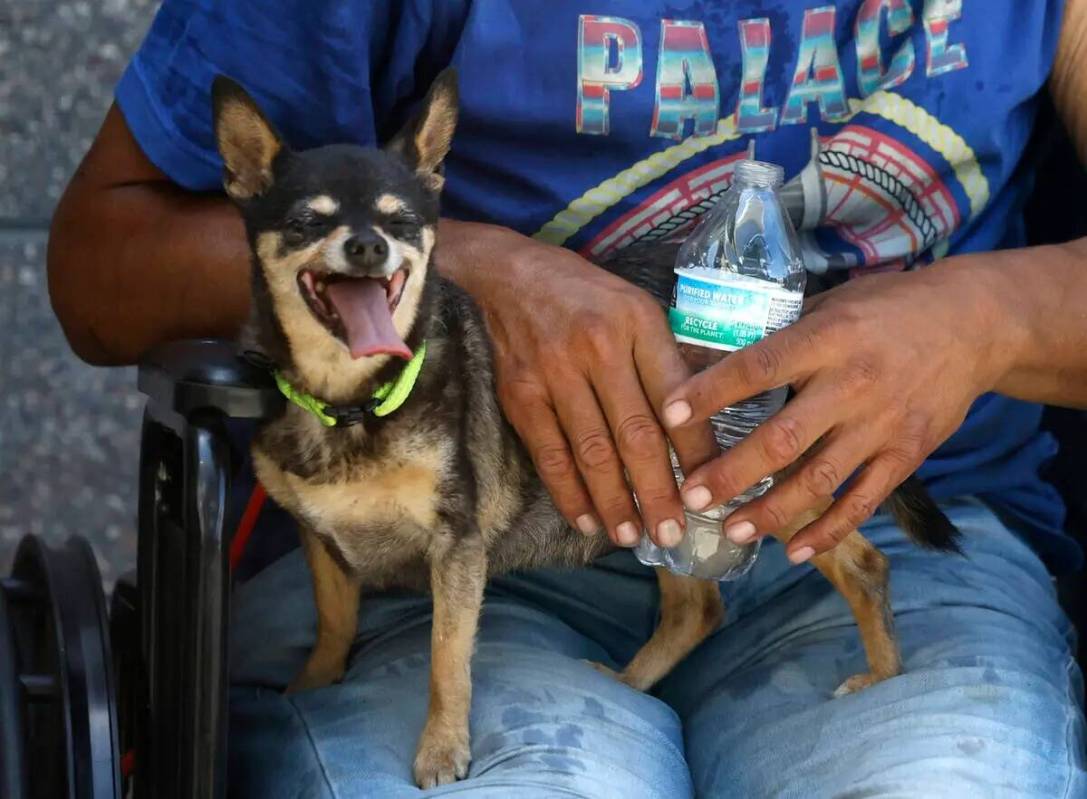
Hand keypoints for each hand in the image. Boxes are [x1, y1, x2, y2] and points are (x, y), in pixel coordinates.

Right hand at [438, 222, 716, 547]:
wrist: (508, 274)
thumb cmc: (584, 294)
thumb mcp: (636, 307)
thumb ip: (664, 360)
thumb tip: (697, 427)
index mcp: (636, 324)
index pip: (675, 397)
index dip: (696, 450)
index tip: (712, 489)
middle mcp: (596, 348)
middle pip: (635, 434)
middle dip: (658, 491)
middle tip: (673, 532)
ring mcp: (554, 373)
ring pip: (592, 452)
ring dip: (615, 502)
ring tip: (633, 537)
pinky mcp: (519, 394)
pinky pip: (549, 454)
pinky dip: (569, 492)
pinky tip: (588, 519)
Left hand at [660, 264, 1010, 562]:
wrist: (976, 324)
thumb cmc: (890, 308)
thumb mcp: (833, 304)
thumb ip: (783, 336)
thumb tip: (716, 360)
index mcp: (827, 340)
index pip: (759, 368)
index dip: (712, 392)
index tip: (669, 414)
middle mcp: (852, 385)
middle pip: (782, 439)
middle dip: (731, 473)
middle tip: (691, 497)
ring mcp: (882, 425)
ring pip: (819, 480)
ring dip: (771, 512)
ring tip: (730, 532)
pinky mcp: (907, 454)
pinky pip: (863, 502)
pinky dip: (828, 531)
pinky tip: (793, 552)